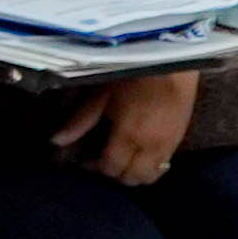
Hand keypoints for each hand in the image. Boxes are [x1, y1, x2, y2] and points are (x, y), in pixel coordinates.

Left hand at [63, 66, 198, 189]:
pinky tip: (139, 150)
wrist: (174, 60)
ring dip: (135, 173)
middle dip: (115, 174)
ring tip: (122, 158)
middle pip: (133, 178)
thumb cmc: (134, 72)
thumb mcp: (102, 93)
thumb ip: (81, 121)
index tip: (84, 159)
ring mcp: (170, 144)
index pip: (111, 168)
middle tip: (102, 160)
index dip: (95, 168)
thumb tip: (56, 142)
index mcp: (129, 136)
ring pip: (152, 175)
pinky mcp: (181, 137)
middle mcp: (151, 147)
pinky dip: (150, 164)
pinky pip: (165, 163)